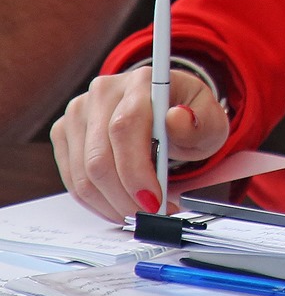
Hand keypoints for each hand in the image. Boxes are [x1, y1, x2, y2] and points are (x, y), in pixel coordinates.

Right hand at [51, 64, 228, 221]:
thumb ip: (201, 122)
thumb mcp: (209, 119)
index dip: (136, 170)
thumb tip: (178, 118)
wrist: (165, 107)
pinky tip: (120, 205)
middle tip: (150, 214)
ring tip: (139, 213)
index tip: (154, 200)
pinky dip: (97, 201)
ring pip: (83, 174)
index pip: (125, 128)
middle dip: (125, 196)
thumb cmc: (187, 115)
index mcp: (140, 82)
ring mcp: (79, 112)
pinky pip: (73, 179)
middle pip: (100, 157)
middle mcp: (103, 92)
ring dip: (111, 204)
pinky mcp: (64, 132)